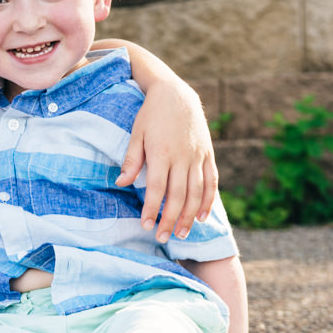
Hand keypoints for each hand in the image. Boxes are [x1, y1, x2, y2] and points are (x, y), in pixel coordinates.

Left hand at [118, 79, 218, 241]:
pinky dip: (208, 200)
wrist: (176, 95)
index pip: (157, 189)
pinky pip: (211, 181)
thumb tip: (121, 183)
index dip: (152, 209)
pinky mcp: (208, 154)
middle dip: (171, 219)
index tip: (146, 225)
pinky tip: (202, 216)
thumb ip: (132, 160)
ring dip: (190, 215)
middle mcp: (182, 157)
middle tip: (163, 237)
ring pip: (197, 192)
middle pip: (178, 195)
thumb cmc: (151, 115)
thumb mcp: (136, 134)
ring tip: (182, 233)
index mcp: (162, 152)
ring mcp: (198, 156)